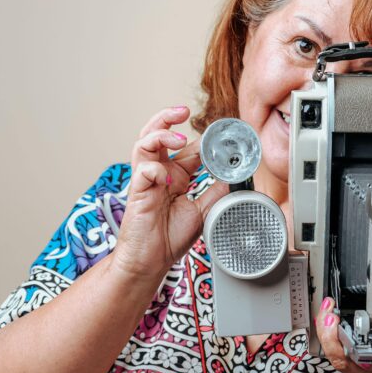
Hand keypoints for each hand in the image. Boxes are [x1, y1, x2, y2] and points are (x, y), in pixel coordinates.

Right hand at [112, 106, 227, 281]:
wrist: (151, 262)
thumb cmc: (169, 238)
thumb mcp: (204, 210)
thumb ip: (216, 191)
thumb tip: (234, 176)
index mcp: (175, 175)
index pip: (188, 148)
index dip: (204, 139)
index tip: (222, 133)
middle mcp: (160, 173)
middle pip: (156, 133)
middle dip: (168, 116)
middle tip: (183, 110)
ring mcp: (146, 180)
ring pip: (144, 142)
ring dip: (161, 133)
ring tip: (178, 137)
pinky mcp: (137, 192)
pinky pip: (142, 170)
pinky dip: (154, 168)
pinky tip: (166, 178)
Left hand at [315, 299, 371, 372]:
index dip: (367, 335)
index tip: (363, 322)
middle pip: (351, 347)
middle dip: (339, 328)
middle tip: (332, 310)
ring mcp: (361, 368)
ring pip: (338, 350)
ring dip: (329, 330)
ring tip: (326, 310)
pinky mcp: (352, 367)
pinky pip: (335, 353)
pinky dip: (327, 337)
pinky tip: (324, 319)